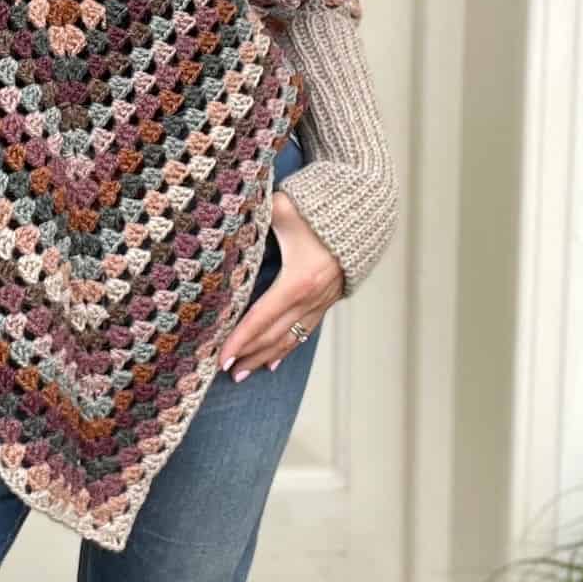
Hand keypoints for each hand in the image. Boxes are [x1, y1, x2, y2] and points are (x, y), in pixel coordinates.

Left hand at [218, 190, 343, 380]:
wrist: (361, 213)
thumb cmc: (320, 209)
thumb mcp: (283, 209)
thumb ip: (254, 214)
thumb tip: (229, 216)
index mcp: (297, 281)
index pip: (260, 318)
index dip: (239, 340)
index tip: (221, 357)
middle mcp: (310, 298)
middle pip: (273, 336)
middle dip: (248, 355)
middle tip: (226, 370)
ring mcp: (321, 301)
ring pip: (289, 339)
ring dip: (265, 357)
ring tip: (244, 372)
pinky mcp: (328, 299)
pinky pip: (305, 331)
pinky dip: (287, 348)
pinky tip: (274, 360)